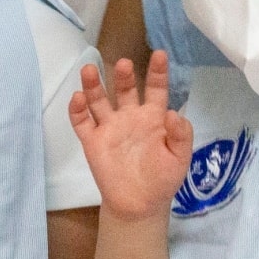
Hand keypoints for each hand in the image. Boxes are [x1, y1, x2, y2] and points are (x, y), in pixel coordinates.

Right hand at [68, 53, 191, 220]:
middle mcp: (129, 116)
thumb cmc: (162, 179)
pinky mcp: (92, 141)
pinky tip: (77, 98)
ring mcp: (109, 127)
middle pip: (124, 90)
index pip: (155, 89)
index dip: (157, 72)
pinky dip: (77, 110)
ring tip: (89, 69)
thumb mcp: (180, 158)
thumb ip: (180, 135)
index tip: (160, 54)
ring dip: (93, 85)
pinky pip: (82, 122)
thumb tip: (174, 113)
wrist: (140, 204)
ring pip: (99, 100)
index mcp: (152, 117)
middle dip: (123, 76)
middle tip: (123, 64)